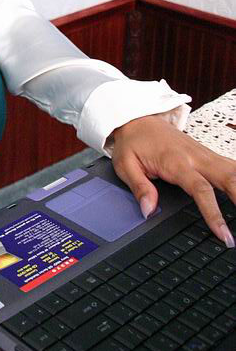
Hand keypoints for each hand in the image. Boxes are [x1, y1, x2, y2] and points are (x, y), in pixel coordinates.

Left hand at [110, 113, 235, 247]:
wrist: (137, 117)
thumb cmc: (133, 141)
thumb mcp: (125, 164)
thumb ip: (140, 188)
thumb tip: (149, 211)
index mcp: (176, 162)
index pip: (201, 190)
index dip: (214, 214)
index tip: (224, 234)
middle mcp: (196, 156)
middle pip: (229, 177)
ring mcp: (205, 154)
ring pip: (234, 170)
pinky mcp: (208, 154)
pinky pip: (231, 166)